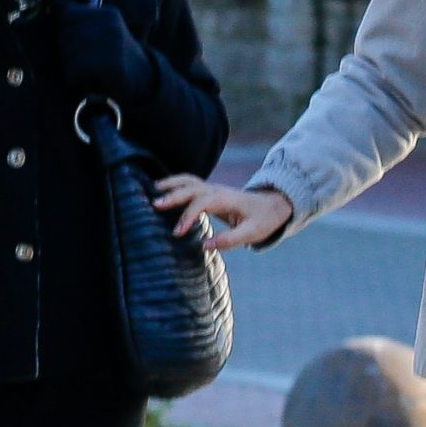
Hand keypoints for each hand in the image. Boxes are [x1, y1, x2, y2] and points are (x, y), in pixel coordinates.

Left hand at [54, 3, 158, 109]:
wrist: (143, 80)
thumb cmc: (111, 56)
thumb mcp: (99, 31)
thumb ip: (77, 18)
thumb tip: (46, 1)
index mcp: (106, 13)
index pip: (67, 15)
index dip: (63, 32)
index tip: (72, 45)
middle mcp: (111, 24)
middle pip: (65, 34)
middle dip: (65, 51)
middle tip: (79, 62)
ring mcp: (114, 43)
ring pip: (69, 53)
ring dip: (69, 67)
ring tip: (83, 72)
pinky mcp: (113, 65)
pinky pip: (77, 69)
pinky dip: (74, 79)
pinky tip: (85, 81)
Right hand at [152, 175, 293, 250]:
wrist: (272, 204)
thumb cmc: (263, 220)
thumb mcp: (253, 233)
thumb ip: (230, 240)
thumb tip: (204, 245)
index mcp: (226, 199)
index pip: (201, 203)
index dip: (188, 216)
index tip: (177, 233)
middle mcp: (216, 190)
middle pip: (191, 187)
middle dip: (172, 195)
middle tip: (154, 205)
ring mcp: (212, 188)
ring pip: (188, 181)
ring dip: (170, 184)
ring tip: (152, 191)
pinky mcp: (209, 191)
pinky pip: (189, 184)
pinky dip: (174, 185)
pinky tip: (163, 190)